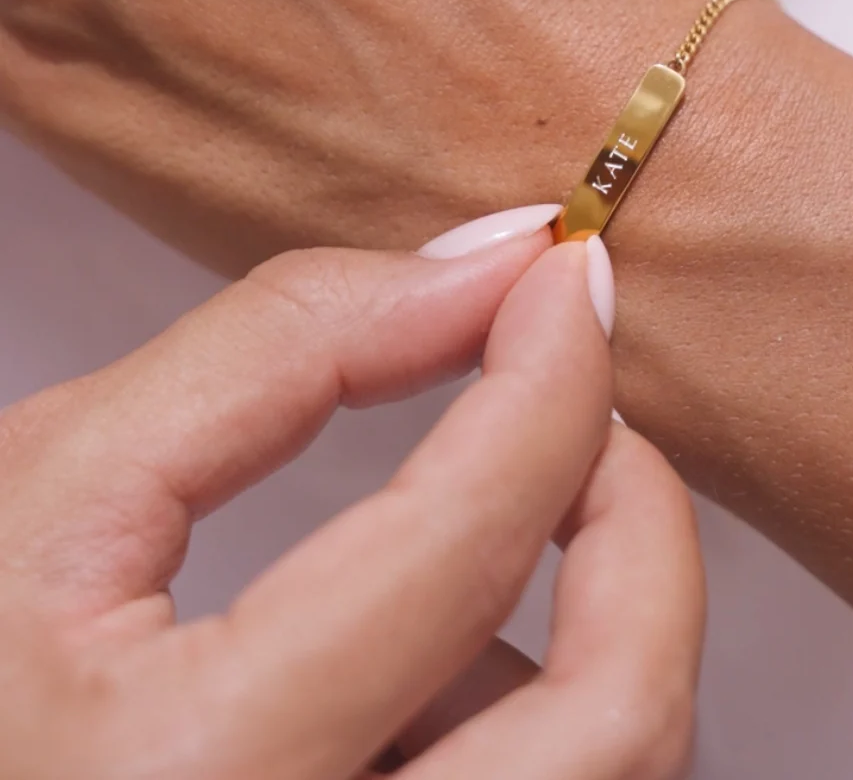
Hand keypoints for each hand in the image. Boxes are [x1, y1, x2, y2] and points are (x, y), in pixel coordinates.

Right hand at [0, 233, 703, 778]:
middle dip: (641, 528)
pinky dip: (529, 719)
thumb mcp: (59, 488)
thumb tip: (483, 275)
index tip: (565, 282)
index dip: (547, 382)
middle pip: (618, 720)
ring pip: (610, 774)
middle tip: (593, 424)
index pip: (458, 549)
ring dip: (586, 627)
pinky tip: (417, 685)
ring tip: (464, 548)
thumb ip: (276, 351)